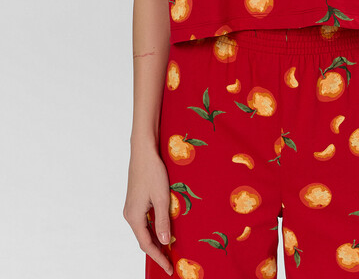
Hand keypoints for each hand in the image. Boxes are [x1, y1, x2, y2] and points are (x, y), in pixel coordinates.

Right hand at [123, 144, 173, 275]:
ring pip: (144, 230)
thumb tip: (165, 242)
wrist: (143, 150)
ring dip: (156, 239)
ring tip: (169, 248)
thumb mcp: (161, 197)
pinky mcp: (135, 200)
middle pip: (143, 239)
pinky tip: (163, 228)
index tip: (168, 268)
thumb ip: (163, 221)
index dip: (158, 257)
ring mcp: (131, 207)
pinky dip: (153, 228)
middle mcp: (129, 214)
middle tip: (170, 261)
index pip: (146, 245)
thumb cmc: (152, 171)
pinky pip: (144, 220)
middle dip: (157, 251)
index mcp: (134, 217)